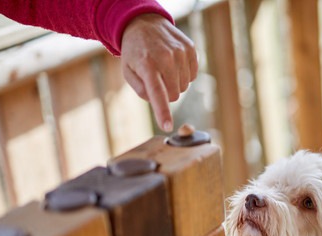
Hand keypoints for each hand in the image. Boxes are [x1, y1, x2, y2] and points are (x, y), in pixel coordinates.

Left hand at [120, 14, 197, 131]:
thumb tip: (159, 102)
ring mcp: (180, 52)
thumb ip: (141, 90)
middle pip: (174, 94)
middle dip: (166, 93)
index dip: (163, 112)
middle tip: (157, 80)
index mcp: (147, 65)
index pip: (158, 94)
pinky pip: (193, 75)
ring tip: (164, 69)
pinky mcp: (191, 49)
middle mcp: (166, 58)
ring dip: (175, 83)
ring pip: (185, 86)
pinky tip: (174, 64)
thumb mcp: (128, 71)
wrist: (144, 23)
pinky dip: (184, 74)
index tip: (167, 126)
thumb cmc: (135, 52)